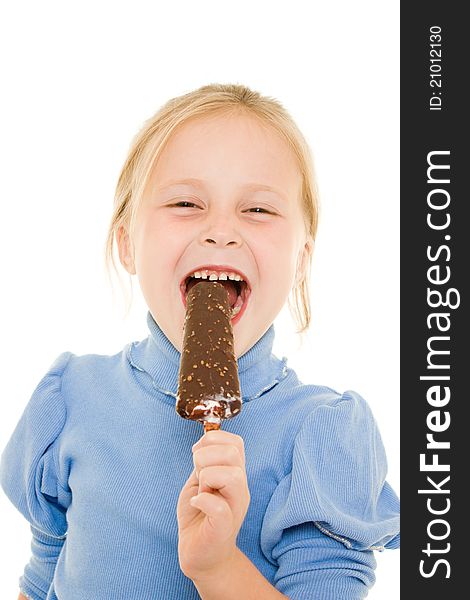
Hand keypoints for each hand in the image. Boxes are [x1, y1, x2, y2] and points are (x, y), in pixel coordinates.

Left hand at [177, 430, 249, 580]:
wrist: (201, 556)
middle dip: (206, 456)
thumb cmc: (199, 515)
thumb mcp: (200, 481)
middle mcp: (240, 488)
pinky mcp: (224, 527)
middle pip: (233, 453)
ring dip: (206, 476)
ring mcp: (235, 507)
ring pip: (232, 476)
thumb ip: (204, 462)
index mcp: (235, 474)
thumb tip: (202, 442)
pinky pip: (219, 506)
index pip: (236, 442)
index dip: (212, 439)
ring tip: (201, 490)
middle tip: (198, 476)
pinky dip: (202, 500)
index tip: (197, 454)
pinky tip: (196, 503)